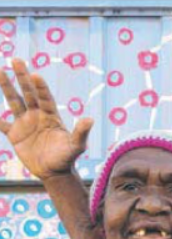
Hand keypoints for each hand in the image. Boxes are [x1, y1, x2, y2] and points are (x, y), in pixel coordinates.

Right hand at [0, 58, 92, 179]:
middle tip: (16, 60)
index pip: (44, 97)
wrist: (54, 172)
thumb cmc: (67, 158)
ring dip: (7, 87)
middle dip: (22, 77)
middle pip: (28, 93)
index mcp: (51, 116)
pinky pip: (1, 124)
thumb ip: (81, 133)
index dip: (40, 87)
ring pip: (14, 102)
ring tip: (1, 72)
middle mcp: (37, 115)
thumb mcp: (76, 146)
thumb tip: (90, 119)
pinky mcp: (15, 134)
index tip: (35, 74)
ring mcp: (25, 123)